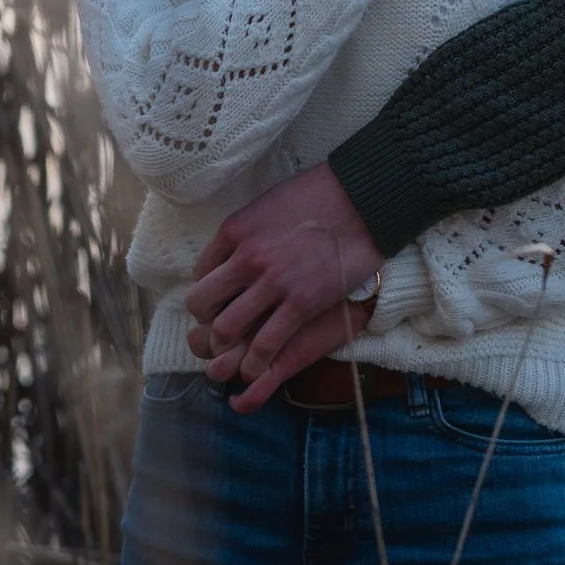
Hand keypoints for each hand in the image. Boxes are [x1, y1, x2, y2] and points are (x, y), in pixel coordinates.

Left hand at [183, 162, 381, 408]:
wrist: (363, 201)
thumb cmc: (319, 195)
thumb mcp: (269, 202)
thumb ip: (247, 229)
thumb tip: (235, 249)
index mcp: (235, 230)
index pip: (201, 272)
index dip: (207, 290)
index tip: (220, 300)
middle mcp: (246, 257)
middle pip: (203, 303)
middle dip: (206, 322)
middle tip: (218, 329)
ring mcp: (273, 282)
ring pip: (225, 329)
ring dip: (223, 347)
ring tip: (231, 354)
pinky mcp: (301, 304)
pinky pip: (265, 345)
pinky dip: (253, 364)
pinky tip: (254, 370)